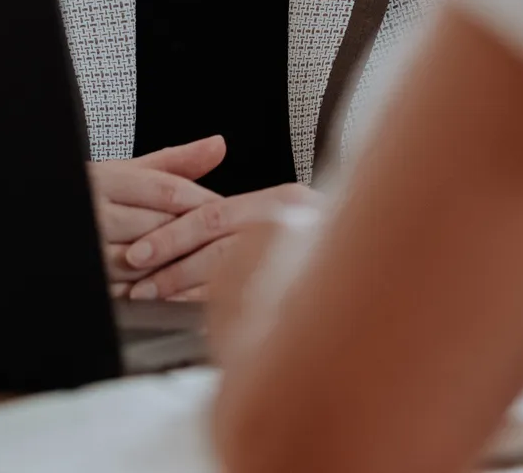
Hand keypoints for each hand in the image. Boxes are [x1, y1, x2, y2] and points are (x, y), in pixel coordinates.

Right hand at [87, 136, 224, 286]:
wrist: (58, 217)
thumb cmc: (99, 196)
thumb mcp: (131, 173)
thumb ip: (176, 162)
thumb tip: (218, 145)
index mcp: (104, 180)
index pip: (166, 190)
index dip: (201, 200)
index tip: (225, 208)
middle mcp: (94, 212)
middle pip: (161, 225)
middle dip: (197, 233)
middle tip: (229, 238)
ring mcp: (92, 248)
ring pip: (151, 259)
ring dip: (182, 263)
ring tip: (211, 263)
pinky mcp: (94, 278)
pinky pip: (136, 288)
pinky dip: (162, 287)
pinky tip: (181, 285)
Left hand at [119, 182, 319, 303]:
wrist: (384, 253)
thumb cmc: (328, 237)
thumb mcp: (290, 212)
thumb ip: (245, 216)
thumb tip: (195, 216)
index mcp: (282, 200)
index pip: (211, 217)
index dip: (170, 236)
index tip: (139, 253)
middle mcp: (291, 226)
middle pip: (214, 249)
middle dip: (170, 269)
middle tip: (138, 284)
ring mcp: (299, 259)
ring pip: (229, 279)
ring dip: (185, 294)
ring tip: (154, 303)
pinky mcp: (303, 293)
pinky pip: (250, 306)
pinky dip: (216, 315)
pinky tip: (193, 322)